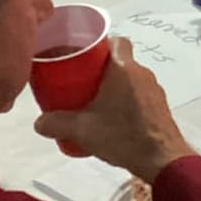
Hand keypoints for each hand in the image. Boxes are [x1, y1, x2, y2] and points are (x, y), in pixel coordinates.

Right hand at [34, 39, 196, 178]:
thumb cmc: (123, 136)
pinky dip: (127, 100)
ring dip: (115, 86)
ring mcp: (155, 90)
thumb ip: (57, 123)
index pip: (117, 41)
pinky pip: (140, 94)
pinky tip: (115, 118)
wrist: (162, 160)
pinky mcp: (161, 106)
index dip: (101, 44)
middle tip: (82, 82)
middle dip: (102, 69)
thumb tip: (39, 123)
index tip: (85, 56)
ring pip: (131, 78)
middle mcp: (142, 73)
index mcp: (124, 68)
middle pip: (121, 60)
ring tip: (96, 102)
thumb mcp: (83, 130)